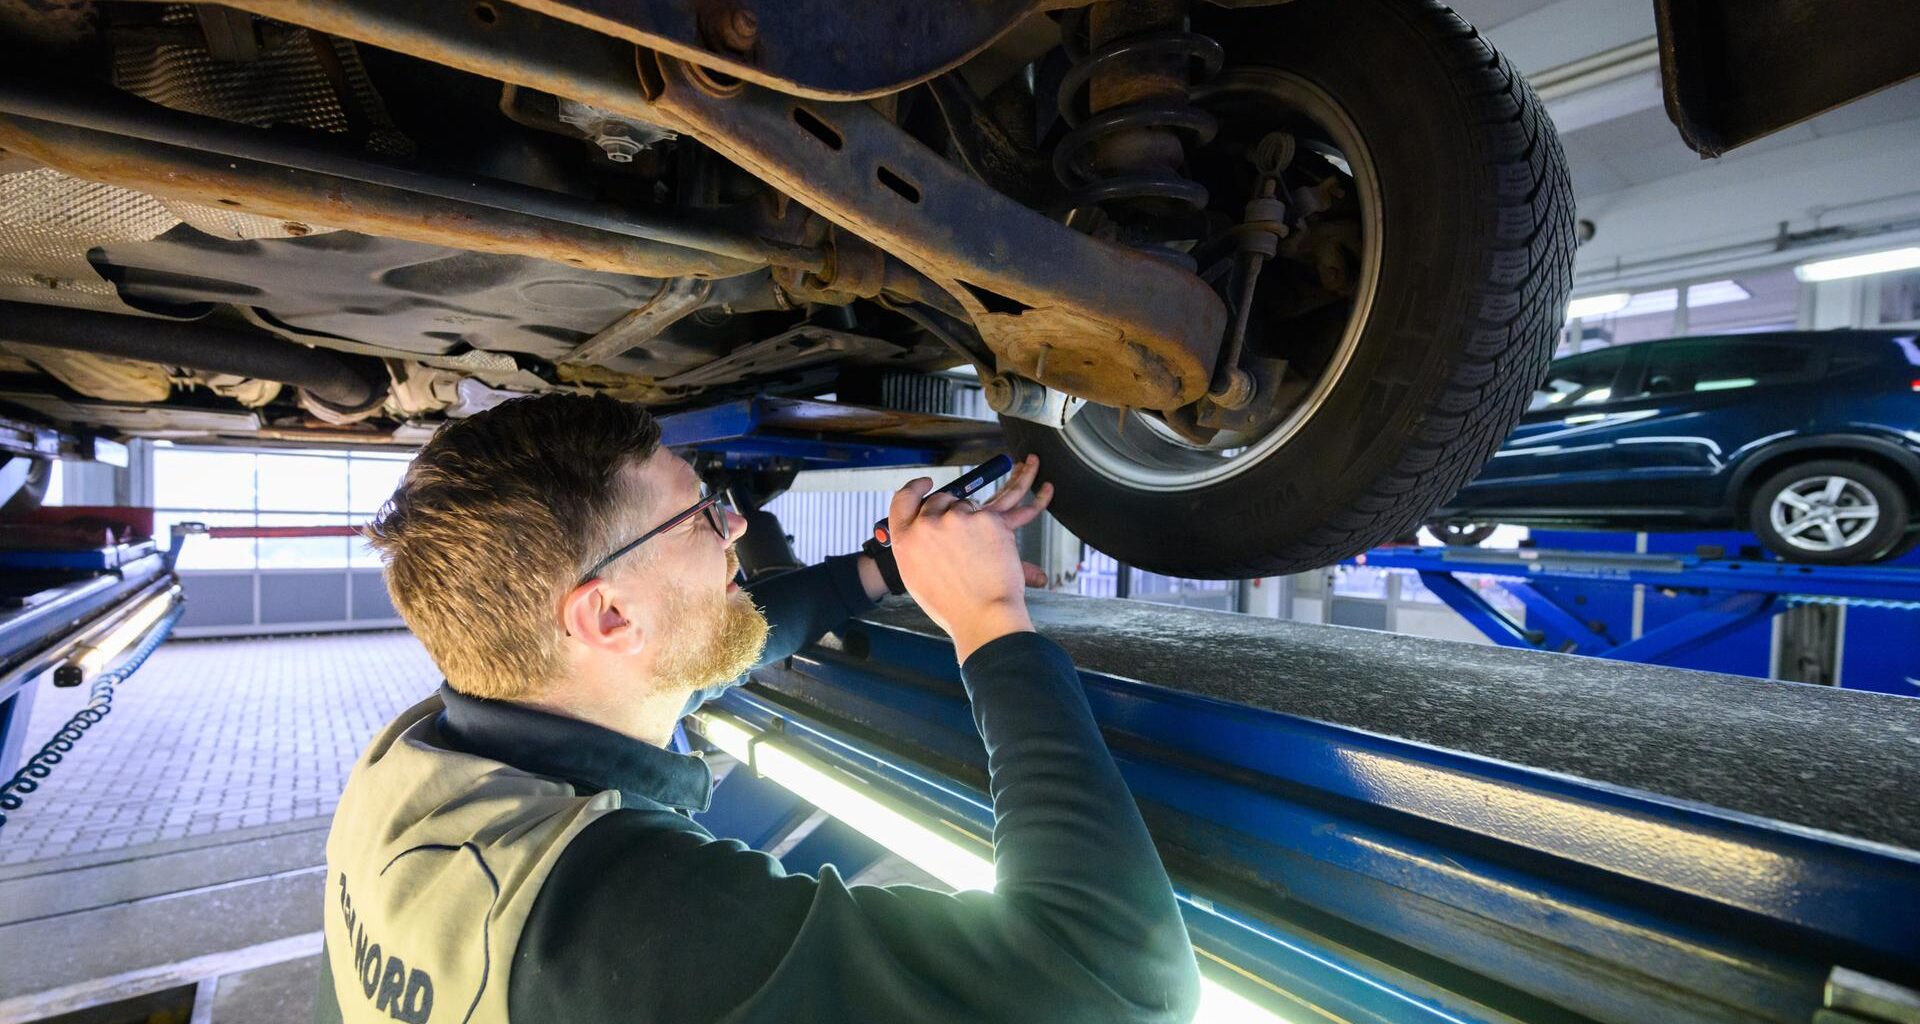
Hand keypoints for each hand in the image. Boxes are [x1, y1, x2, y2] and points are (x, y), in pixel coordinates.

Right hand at [888, 454, 1054, 661]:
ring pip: (971, 505)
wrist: (981, 617)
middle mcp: (928, 524)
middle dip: (954, 509)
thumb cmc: (952, 605)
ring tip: (1002, 535)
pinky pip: (1013, 504)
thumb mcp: (919, 577)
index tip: (926, 483)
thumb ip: (921, 548)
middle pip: (942, 499)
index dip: (915, 488)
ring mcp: (958, 518)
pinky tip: (1046, 489)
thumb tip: (934, 530)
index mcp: (906, 540)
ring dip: (982, 519)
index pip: (903, 501)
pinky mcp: (988, 519)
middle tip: (969, 536)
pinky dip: (1034, 499)